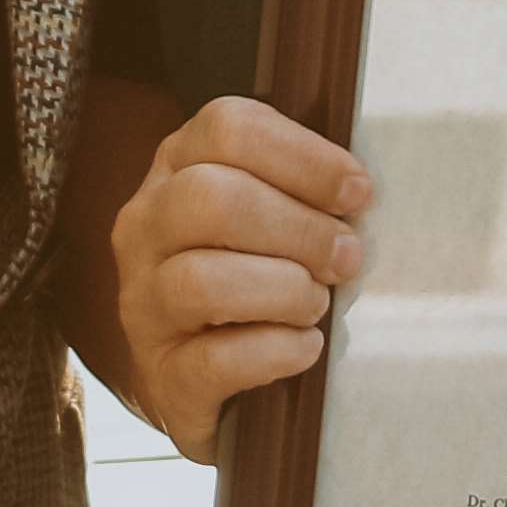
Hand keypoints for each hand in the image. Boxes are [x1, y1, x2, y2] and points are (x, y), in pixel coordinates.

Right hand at [106, 96, 365, 458]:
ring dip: (284, 290)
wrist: (201, 378)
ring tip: (317, 304)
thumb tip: (364, 193)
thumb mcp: (267, 217)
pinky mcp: (160, 372)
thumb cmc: (255, 278)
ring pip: (202, 280)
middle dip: (299, 228)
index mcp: (177, 168)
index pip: (228, 128)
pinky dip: (275, 351)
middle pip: (211, 198)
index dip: (303, 156)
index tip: (358, 193)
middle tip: (347, 258)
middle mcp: (146, 226)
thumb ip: (302, 191)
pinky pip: (213, 360)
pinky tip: (306, 348)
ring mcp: (142, 300)